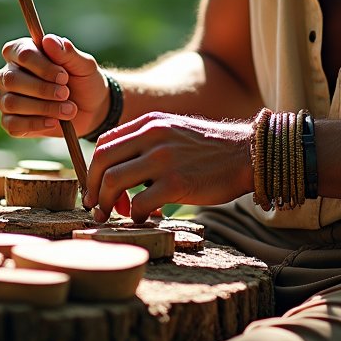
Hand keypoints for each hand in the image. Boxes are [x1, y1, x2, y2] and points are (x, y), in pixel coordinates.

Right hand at [0, 34, 108, 137]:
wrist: (91, 108)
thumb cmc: (83, 79)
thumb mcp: (83, 65)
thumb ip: (67, 52)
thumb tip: (48, 39)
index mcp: (23, 52)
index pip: (21, 53)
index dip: (42, 66)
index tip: (64, 76)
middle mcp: (9, 73)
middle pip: (12, 79)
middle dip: (42, 89)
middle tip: (66, 93)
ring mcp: (6, 98)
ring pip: (12, 102)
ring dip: (43, 107)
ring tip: (69, 110)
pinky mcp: (10, 121)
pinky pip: (13, 124)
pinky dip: (36, 124)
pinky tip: (54, 121)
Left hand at [83, 112, 253, 222]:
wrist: (247, 154)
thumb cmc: (211, 150)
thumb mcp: (175, 131)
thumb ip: (148, 143)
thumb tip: (120, 172)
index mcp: (151, 122)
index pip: (105, 143)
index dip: (93, 169)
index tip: (96, 187)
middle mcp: (153, 135)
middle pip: (101, 161)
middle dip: (93, 188)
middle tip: (98, 206)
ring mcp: (163, 159)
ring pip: (112, 181)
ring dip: (107, 203)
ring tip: (118, 214)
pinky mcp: (176, 183)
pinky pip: (138, 203)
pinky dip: (134, 216)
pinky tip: (144, 218)